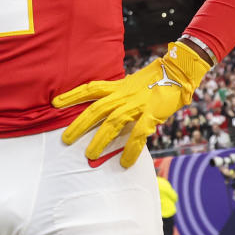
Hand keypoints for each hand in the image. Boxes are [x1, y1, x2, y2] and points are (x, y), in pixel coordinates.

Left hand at [54, 41, 210, 166]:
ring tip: (90, 155)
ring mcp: (137, 104)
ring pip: (113, 123)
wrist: (179, 72)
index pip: (90, 89)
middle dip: (80, 125)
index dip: (72, 96)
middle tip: (65, 140)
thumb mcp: (132, 84)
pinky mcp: (152, 114)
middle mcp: (124, 95)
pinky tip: (124, 162)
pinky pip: (138, 134)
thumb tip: (109, 111)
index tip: (55, 103)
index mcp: (119, 87)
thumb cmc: (156, 80)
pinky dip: (131, 149)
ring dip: (100, 140)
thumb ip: (120, 96)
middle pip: (96, 110)